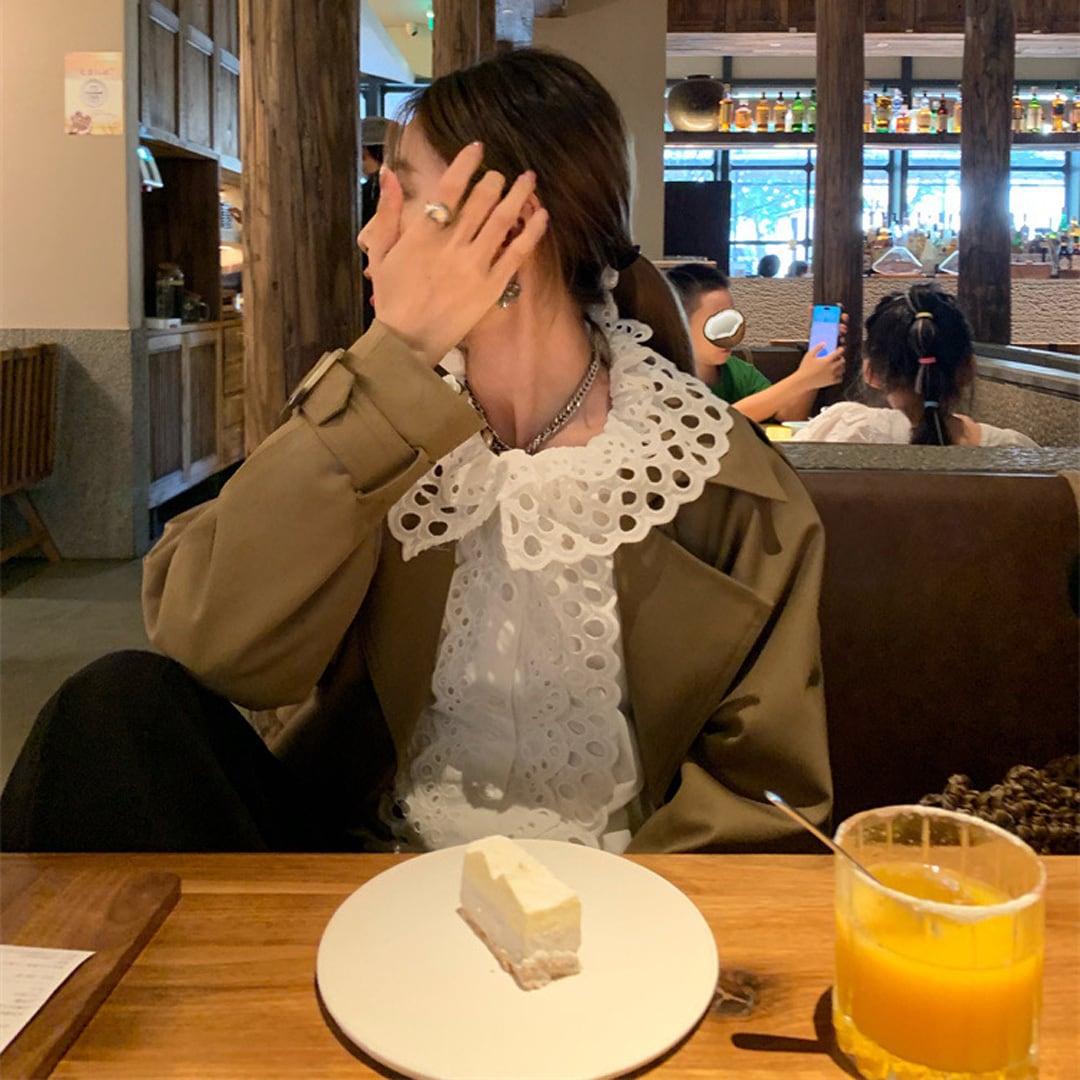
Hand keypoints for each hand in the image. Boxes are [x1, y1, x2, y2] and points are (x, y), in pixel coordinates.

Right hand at [361, 142, 548, 365]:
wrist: (407, 342)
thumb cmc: (392, 299)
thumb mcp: (380, 254)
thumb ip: (386, 213)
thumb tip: (389, 175)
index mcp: (423, 235)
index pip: (450, 188)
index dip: (466, 164)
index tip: (478, 149)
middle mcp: (452, 246)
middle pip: (481, 200)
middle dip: (495, 180)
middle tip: (502, 173)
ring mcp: (475, 267)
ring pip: (502, 221)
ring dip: (518, 196)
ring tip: (529, 179)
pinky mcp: (491, 287)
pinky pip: (516, 254)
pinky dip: (531, 232)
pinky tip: (542, 215)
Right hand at [797, 342, 845, 388]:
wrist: (803, 381)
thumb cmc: (805, 369)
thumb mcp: (809, 355)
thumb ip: (817, 348)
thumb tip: (823, 343)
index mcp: (827, 360)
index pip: (839, 352)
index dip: (841, 349)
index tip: (840, 349)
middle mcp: (831, 367)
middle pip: (842, 361)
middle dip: (841, 358)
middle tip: (838, 357)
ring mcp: (832, 375)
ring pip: (843, 369)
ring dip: (841, 366)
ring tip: (838, 365)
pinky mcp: (831, 382)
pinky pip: (840, 378)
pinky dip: (840, 376)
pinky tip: (837, 374)